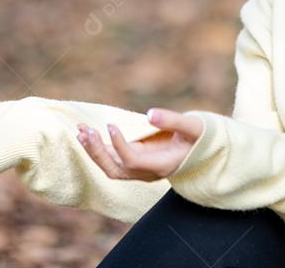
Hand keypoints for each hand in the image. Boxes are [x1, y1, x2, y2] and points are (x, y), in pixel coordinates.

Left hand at [77, 108, 203, 181]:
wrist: (203, 151)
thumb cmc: (200, 138)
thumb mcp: (193, 127)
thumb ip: (173, 121)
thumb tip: (150, 113)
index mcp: (162, 165)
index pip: (132, 160)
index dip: (119, 145)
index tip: (110, 124)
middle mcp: (147, 172)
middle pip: (115, 169)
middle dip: (98, 152)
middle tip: (86, 132)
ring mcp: (140, 168)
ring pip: (110, 166)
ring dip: (94, 150)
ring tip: (80, 131)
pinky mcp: (136, 160)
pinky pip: (112, 158)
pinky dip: (99, 147)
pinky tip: (86, 132)